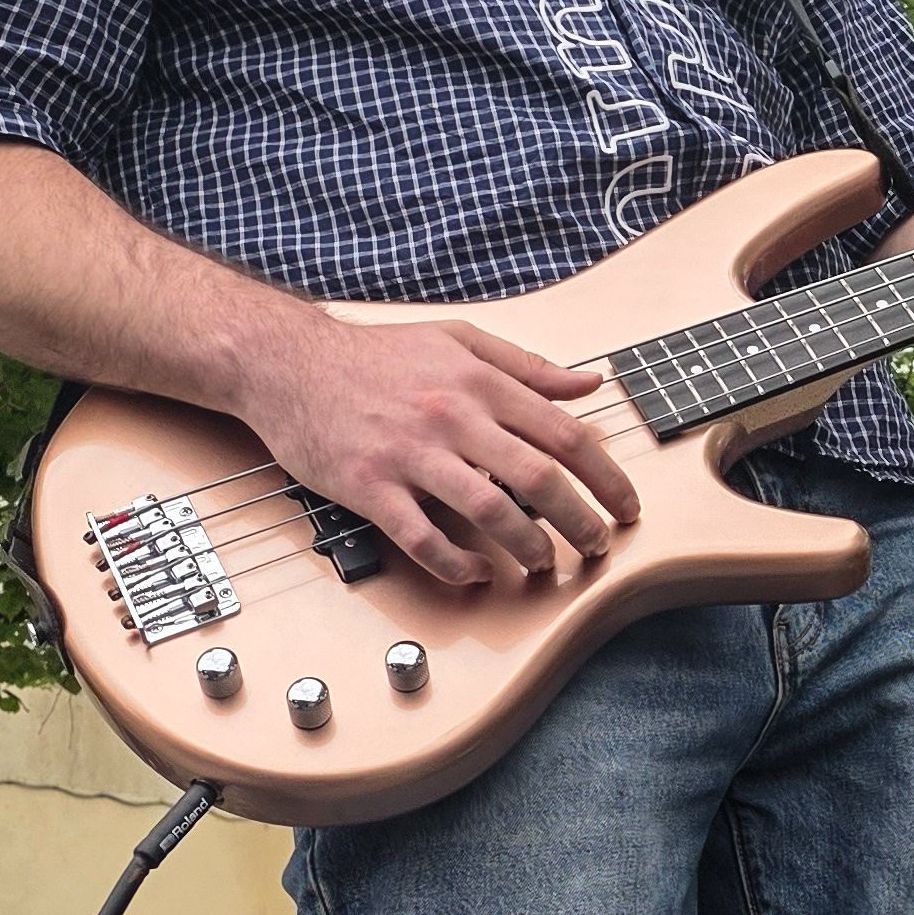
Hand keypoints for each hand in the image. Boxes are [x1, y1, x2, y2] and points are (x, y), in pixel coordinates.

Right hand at [236, 306, 641, 586]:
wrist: (287, 362)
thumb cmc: (376, 354)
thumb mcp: (458, 340)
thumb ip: (526, 366)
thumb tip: (588, 386)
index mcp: (480, 383)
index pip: (565, 436)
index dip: (607, 478)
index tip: (626, 506)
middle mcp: (453, 417)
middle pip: (539, 479)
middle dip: (581, 521)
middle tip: (599, 546)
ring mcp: (410, 455)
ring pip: (489, 512)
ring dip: (528, 548)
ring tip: (545, 565)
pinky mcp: (370, 487)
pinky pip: (423, 538)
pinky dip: (458, 564)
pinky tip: (478, 574)